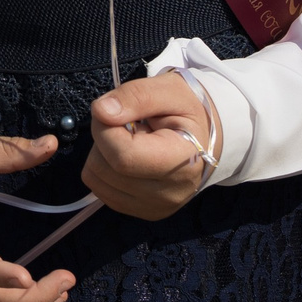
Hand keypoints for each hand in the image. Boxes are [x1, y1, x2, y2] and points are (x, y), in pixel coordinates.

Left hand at [81, 72, 216, 221]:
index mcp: (182, 160)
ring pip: (97, 179)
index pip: (122, 156)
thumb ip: (135, 96)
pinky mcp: (144, 212)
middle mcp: (170, 192)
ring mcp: (156, 207)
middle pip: (105, 168)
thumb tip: (100, 111)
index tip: (116, 111)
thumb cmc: (187, 111)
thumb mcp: (168, 90)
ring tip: (132, 141)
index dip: (106, 127)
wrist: (204, 138)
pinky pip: (101, 189)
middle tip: (129, 125)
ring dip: (103, 153)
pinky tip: (129, 158)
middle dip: (104, 138)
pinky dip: (105, 169)